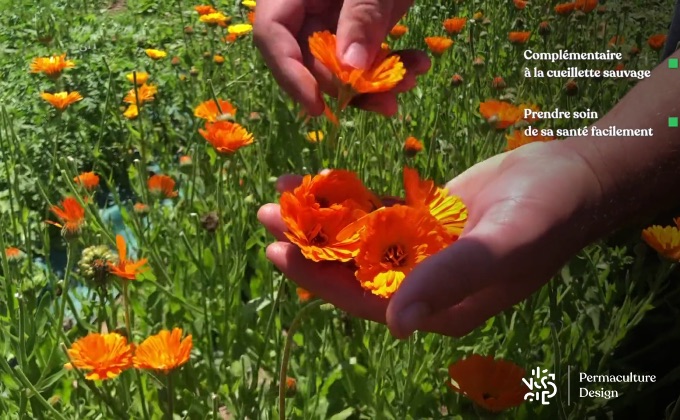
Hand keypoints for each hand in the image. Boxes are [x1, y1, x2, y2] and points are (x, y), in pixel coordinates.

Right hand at [253, 0, 429, 115]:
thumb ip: (361, 15)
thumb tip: (351, 67)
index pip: (272, 34)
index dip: (289, 73)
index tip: (317, 105)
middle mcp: (308, 4)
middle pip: (310, 59)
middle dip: (349, 85)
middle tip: (387, 99)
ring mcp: (335, 15)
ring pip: (342, 65)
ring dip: (376, 82)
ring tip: (411, 81)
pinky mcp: (362, 23)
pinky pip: (367, 55)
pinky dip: (393, 65)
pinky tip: (419, 64)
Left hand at [258, 141, 603, 337]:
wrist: (571, 178)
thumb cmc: (546, 213)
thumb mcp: (501, 245)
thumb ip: (451, 279)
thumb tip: (397, 325)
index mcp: (441, 308)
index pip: (368, 301)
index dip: (321, 279)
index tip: (280, 252)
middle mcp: (426, 286)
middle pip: (354, 271)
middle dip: (309, 246)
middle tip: (267, 216)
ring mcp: (423, 254)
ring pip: (360, 242)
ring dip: (321, 220)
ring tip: (281, 194)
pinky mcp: (424, 223)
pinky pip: (377, 217)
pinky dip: (348, 202)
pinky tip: (320, 182)